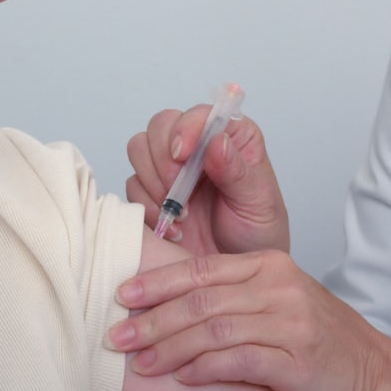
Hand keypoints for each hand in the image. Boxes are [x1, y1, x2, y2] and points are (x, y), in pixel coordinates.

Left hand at [107, 249, 390, 390]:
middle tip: (117, 333)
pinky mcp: (297, 360)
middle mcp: (278, 287)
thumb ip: (230, 294)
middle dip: (152, 318)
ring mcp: (290, 322)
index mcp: (269, 264)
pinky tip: (182, 378)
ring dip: (170, 348)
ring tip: (140, 364)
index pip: (201, 268)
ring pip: (213, 330)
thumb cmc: (319, 338)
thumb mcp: (276, 300)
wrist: (372, 374)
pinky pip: (239, 361)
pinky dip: (205, 369)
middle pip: (201, 299)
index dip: (158, 281)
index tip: (122, 294)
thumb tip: (167, 302)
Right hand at [125, 106, 288, 255]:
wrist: (236, 275)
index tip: (183, 154)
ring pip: (140, 148)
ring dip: (153, 181)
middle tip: (177, 190)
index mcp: (232, 137)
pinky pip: (132, 184)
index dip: (187, 128)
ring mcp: (172, 168)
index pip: (200, 114)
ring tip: (180, 213)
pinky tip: (173, 228)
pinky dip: (147, 206)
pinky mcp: (152, 192)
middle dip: (163, 157)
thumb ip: (238, 172)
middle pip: (161, 125)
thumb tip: (218, 141)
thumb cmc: (258, 233)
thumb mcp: (258, 202)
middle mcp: (199, 146)